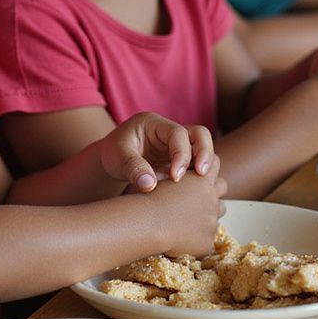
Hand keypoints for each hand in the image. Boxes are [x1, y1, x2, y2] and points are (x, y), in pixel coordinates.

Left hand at [100, 112, 214, 191]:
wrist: (112, 162)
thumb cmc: (114, 154)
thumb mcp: (117, 158)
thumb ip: (133, 168)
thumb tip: (149, 185)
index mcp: (155, 124)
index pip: (178, 134)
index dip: (181, 154)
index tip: (175, 176)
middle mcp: (170, 132)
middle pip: (200, 135)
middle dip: (205, 154)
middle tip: (201, 175)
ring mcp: (178, 146)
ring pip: (204, 150)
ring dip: (205, 167)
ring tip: (196, 188)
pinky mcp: (181, 161)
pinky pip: (198, 166)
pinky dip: (199, 178)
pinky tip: (191, 193)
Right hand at [155, 154, 226, 257]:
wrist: (146, 224)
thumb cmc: (146, 198)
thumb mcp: (157, 176)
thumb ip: (170, 171)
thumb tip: (172, 170)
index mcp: (201, 179)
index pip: (214, 163)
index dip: (207, 166)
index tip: (199, 170)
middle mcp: (211, 198)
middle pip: (223, 187)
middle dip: (213, 188)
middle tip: (196, 193)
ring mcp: (211, 221)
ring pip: (219, 213)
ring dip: (209, 211)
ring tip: (189, 215)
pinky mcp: (207, 242)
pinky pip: (207, 238)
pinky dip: (197, 238)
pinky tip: (181, 237)